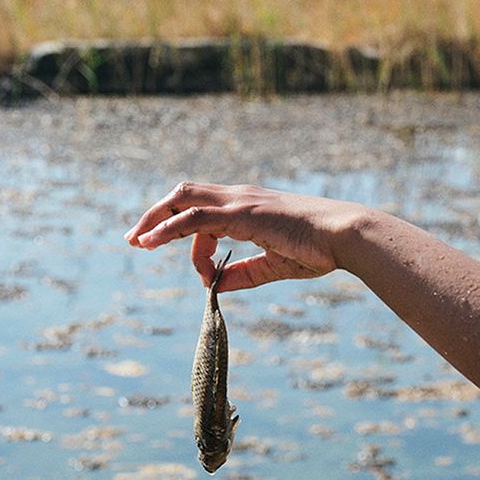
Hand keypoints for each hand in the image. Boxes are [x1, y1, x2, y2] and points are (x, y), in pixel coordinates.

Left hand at [125, 181, 362, 290]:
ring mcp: (240, 202)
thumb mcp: (274, 265)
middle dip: (155, 214)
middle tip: (134, 239)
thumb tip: (215, 286)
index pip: (203, 216)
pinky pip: (195, 217)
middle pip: (184, 194)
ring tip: (135, 241)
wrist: (345, 236)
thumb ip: (244, 274)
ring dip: (154, 219)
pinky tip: (150, 242)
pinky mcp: (242, 213)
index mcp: (247, 206)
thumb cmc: (319, 249)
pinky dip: (169, 228)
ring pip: (183, 200)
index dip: (191, 246)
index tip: (203, 278)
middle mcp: (239, 197)